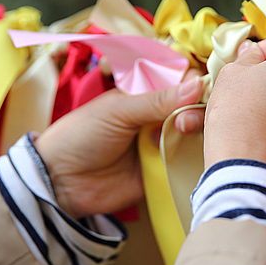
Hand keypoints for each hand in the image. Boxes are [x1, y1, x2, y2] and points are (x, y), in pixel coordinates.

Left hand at [34, 73, 203, 217]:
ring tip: (185, 132)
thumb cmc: (81, 136)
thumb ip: (157, 100)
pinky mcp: (165, 171)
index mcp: (145, 94)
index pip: (181, 82)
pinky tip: (198, 153)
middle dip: (198, 108)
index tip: (204, 87)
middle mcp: (158, 117)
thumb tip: (197, 84)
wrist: (61, 182)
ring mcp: (163, 144)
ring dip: (199, 131)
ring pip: (196, 134)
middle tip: (184, 120)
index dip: (196, 82)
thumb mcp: (118, 111)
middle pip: (194, 107)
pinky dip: (197, 157)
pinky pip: (189, 162)